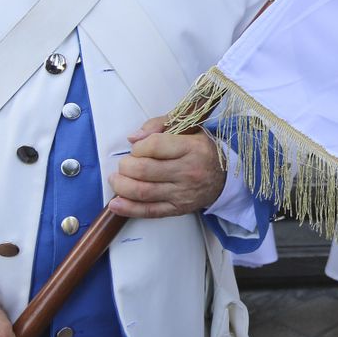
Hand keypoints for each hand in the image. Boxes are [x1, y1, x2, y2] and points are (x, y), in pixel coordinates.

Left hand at [108, 116, 225, 218]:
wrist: (223, 179)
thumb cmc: (201, 150)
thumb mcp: (188, 128)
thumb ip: (159, 125)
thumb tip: (133, 138)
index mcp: (191, 147)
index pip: (154, 145)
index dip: (138, 146)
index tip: (136, 148)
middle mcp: (188, 171)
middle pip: (144, 170)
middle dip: (125, 166)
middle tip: (123, 164)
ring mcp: (182, 193)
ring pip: (143, 191)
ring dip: (121, 185)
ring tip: (116, 179)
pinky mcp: (177, 209)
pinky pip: (149, 211)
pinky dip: (128, 208)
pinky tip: (115, 204)